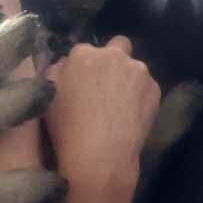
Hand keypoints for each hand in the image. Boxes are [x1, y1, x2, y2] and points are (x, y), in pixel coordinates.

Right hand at [46, 36, 160, 195]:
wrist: (100, 156)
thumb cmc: (66, 128)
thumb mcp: (48, 96)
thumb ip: (56, 71)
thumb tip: (65, 64)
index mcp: (83, 54)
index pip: (84, 50)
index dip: (82, 66)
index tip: (81, 82)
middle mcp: (114, 55)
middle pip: (117, 46)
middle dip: (112, 59)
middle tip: (104, 85)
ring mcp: (138, 71)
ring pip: (133, 67)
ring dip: (127, 78)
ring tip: (119, 105)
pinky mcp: (155, 89)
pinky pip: (146, 86)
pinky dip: (139, 95)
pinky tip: (130, 115)